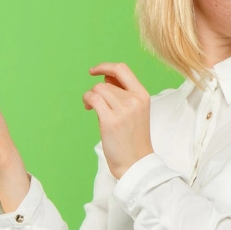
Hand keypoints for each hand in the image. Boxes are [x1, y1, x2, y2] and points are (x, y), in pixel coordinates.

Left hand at [84, 63, 153, 178]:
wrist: (136, 162)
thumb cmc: (133, 138)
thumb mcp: (135, 111)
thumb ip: (123, 93)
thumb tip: (105, 78)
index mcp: (143, 95)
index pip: (122, 69)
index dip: (105, 66)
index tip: (94, 71)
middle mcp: (134, 100)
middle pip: (106, 83)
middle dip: (96, 91)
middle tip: (93, 104)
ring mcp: (123, 110)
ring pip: (98, 90)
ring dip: (90, 97)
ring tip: (92, 109)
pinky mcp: (111, 120)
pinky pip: (93, 99)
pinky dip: (87, 101)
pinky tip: (88, 109)